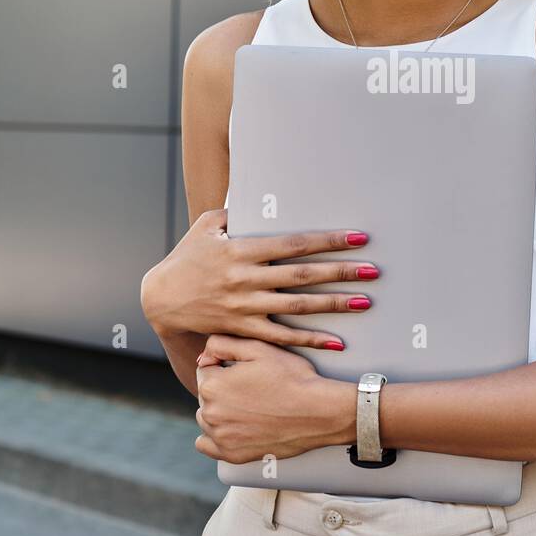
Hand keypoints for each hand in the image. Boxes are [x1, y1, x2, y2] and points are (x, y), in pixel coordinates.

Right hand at [141, 210, 376, 350]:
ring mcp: (246, 306)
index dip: (328, 240)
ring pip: (298, 307)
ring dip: (333, 305)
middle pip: (303, 275)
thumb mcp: (207, 226)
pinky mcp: (244, 329)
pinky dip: (310, 340)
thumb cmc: (188, 257)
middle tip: (373, 270)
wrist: (161, 299)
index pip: (294, 243)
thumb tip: (260, 192)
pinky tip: (337, 342)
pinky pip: (282, 337)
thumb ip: (235, 210)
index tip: (358, 237)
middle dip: (340, 272)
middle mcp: (246, 278)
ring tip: (365, 302)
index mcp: (242, 249)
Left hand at [194, 333, 349, 462]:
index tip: (243, 370)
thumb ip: (223, 343)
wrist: (318, 412)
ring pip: (207, 418)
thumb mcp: (259, 349)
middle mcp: (210, 413)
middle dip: (221, 388)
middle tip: (251, 388)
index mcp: (212, 385)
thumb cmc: (292, 377)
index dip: (224, 365)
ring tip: (248, 406)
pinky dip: (215, 436)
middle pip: (205, 395)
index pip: (204, 369)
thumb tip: (204, 352)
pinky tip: (232, 428)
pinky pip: (206, 445)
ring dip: (219, 411)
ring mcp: (220, 437)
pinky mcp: (232, 455)